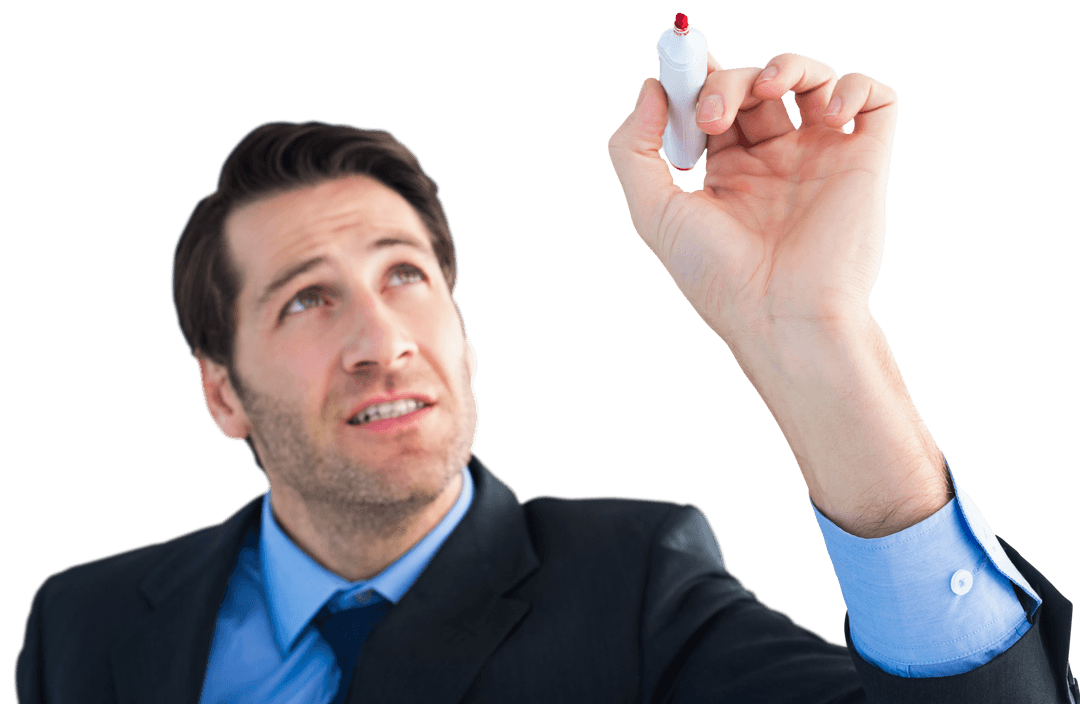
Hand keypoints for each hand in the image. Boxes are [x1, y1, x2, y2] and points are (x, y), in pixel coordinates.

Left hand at [608, 52, 897, 345]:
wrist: (781, 317)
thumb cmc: (717, 278)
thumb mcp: (654, 213)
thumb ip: (635, 150)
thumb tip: (650, 89)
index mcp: (729, 173)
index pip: (714, 102)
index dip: (697, 78)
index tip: (678, 67)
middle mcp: (775, 162)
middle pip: (755, 85)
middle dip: (727, 81)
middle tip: (711, 113)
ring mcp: (821, 159)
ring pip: (812, 80)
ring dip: (788, 64)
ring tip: (768, 89)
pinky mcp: (864, 163)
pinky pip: (875, 100)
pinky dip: (854, 86)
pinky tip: (827, 113)